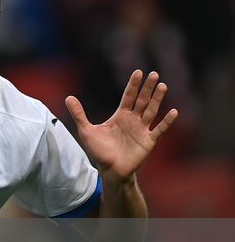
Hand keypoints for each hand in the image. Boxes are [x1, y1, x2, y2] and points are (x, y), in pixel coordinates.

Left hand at [66, 70, 177, 185]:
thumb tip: (68, 97)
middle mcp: (133, 120)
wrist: (110, 170)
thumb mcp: (86, 130)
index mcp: (120, 115)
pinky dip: (166, 121)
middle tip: (154, 74)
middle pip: (142, 100)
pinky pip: (159, 129)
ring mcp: (142, 130)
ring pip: (151, 111)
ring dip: (157, 99)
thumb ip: (79, 114)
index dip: (133, 85)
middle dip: (148, 87)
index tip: (138, 72)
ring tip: (163, 86)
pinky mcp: (148, 141)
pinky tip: (173, 111)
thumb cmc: (99, 150)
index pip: (128, 96)